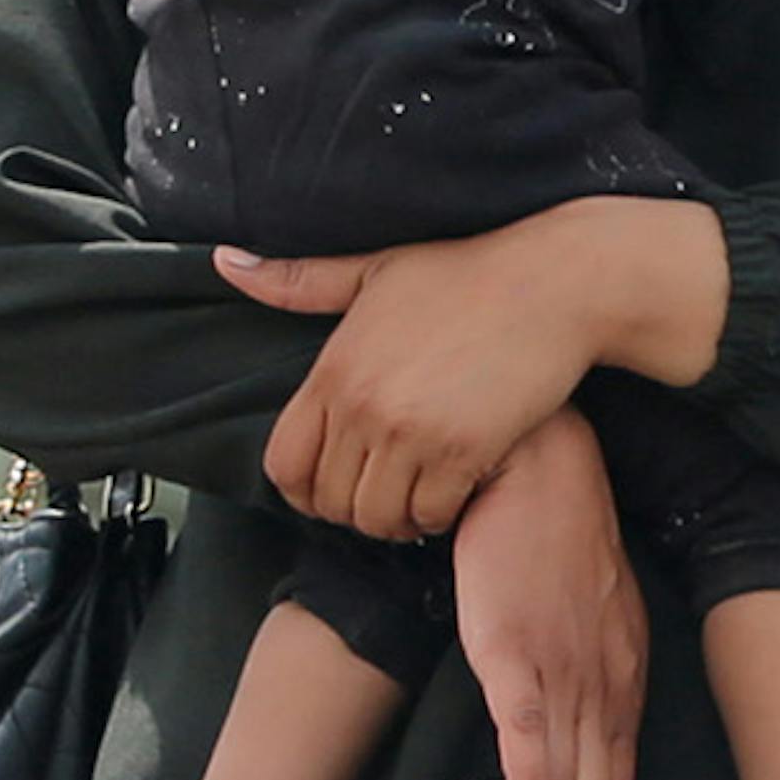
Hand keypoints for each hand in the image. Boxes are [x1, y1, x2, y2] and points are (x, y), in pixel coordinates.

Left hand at [220, 196, 723, 544]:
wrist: (554, 283)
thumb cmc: (466, 274)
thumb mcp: (373, 270)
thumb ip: (298, 282)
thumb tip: (225, 261)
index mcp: (333, 370)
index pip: (285, 466)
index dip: (306, 489)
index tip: (338, 483)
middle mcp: (362, 406)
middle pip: (329, 502)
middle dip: (354, 508)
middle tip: (386, 491)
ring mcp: (411, 431)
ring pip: (377, 519)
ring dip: (397, 518)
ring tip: (418, 495)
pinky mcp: (463, 451)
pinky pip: (430, 515)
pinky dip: (439, 515)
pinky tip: (453, 489)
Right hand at [446, 409, 644, 779]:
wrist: (538, 472)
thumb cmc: (561, 535)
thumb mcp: (602, 609)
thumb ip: (600, 663)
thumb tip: (582, 712)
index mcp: (626, 676)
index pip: (621, 773)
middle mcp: (603, 685)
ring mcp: (561, 673)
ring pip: (565, 774)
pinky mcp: (513, 655)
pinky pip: (523, 736)